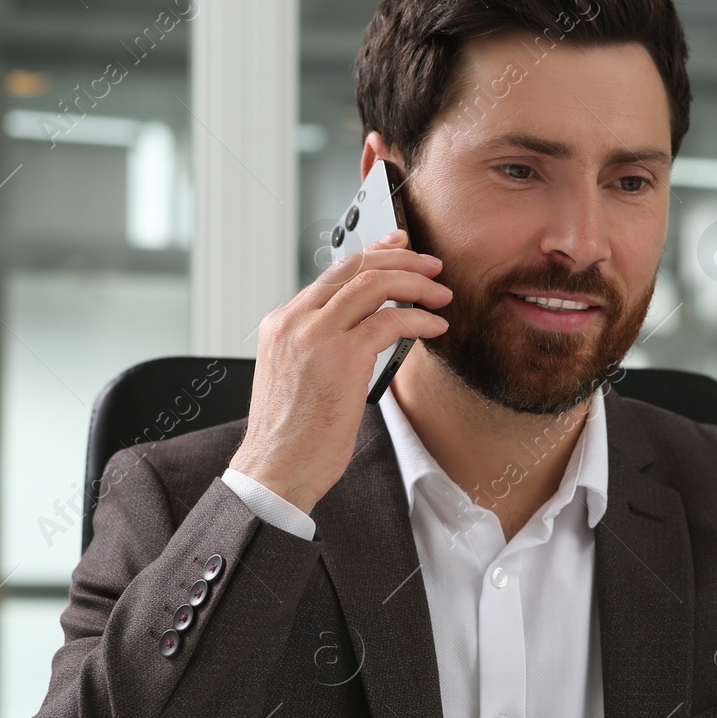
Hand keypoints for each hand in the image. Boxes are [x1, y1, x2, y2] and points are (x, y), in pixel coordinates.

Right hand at [229, 228, 450, 514]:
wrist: (276, 469)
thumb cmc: (291, 435)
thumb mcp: (296, 376)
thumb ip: (319, 346)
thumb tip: (365, 329)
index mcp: (280, 324)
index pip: (332, 273)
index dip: (373, 255)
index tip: (399, 248)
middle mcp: (294, 321)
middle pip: (354, 267)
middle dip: (400, 259)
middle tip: (430, 264)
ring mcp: (316, 335)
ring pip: (374, 284)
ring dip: (416, 284)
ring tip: (440, 294)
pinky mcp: (342, 356)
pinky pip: (391, 321)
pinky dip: (419, 319)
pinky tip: (435, 327)